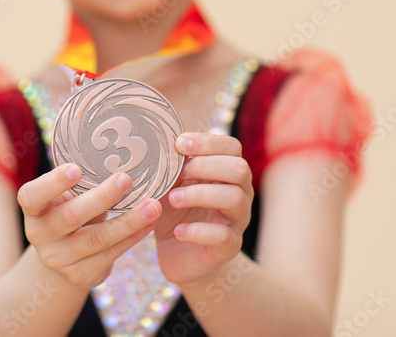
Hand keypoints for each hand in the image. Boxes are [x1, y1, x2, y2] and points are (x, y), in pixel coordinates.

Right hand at [17, 164, 162, 288]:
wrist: (64, 256)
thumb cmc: (69, 209)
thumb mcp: (67, 194)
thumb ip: (80, 179)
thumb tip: (114, 143)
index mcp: (32, 208)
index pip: (32, 196)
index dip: (53, 183)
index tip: (76, 168)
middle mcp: (39, 235)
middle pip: (71, 216)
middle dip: (102, 197)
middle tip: (126, 179)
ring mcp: (59, 259)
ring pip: (97, 239)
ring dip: (129, 221)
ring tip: (153, 205)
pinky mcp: (81, 275)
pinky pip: (111, 254)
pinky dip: (134, 237)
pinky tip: (150, 222)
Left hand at [154, 132, 252, 285]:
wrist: (178, 254)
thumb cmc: (174, 212)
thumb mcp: (169, 184)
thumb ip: (170, 165)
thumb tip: (155, 142)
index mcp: (226, 172)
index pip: (232, 147)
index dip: (207, 142)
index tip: (179, 145)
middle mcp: (239, 193)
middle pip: (239, 169)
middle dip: (206, 167)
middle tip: (179, 175)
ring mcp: (237, 220)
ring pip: (234, 198)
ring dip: (200, 194)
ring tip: (173, 199)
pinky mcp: (231, 247)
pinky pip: (224, 235)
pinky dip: (197, 231)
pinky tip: (178, 232)